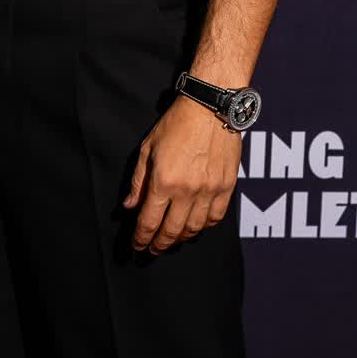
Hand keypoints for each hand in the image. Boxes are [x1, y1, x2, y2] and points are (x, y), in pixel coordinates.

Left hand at [122, 95, 239, 254]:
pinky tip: (196, 227)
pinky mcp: (227, 186)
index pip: (149, 222)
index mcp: (164, 181)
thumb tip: (129, 206)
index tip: (137, 246)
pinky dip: (204, 227)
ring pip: (195, 228)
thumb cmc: (176, 124)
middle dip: (159, 245)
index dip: (141, 239)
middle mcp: (187, 190)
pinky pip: (216, 217)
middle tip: (152, 250)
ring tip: (172, 240)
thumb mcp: (147, 149)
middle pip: (171, 231)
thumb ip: (138, 181)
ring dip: (181, 239)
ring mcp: (210, 190)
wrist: (211, 107)